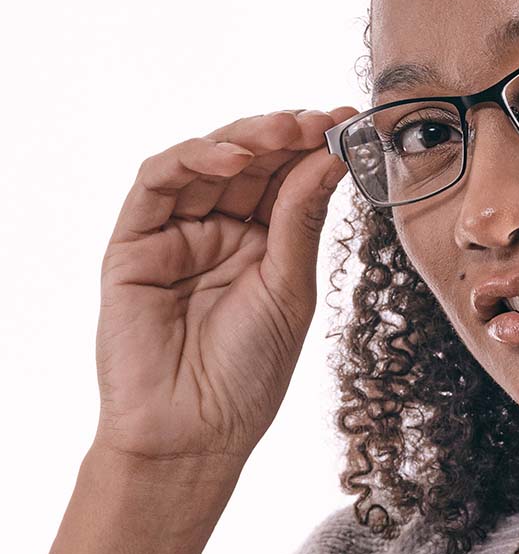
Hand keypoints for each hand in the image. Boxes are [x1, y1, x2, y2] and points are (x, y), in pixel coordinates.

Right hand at [92, 108, 359, 466]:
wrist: (194, 434)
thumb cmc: (248, 373)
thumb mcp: (290, 289)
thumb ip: (301, 221)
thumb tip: (331, 156)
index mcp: (264, 245)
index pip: (287, 180)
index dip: (315, 149)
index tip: (349, 122)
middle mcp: (220, 233)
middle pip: (250, 165)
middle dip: (285, 135)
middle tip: (321, 120)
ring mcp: (176, 236)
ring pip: (205, 164)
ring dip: (245, 138)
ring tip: (284, 130)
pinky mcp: (133, 245)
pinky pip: (156, 186)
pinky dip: (192, 161)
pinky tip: (232, 157)